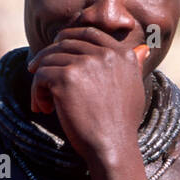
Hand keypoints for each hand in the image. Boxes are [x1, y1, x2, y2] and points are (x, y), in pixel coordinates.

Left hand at [27, 27, 149, 167]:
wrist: (113, 146)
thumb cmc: (122, 124)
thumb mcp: (135, 88)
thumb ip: (134, 65)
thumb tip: (143, 49)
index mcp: (123, 53)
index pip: (89, 33)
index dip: (68, 38)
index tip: (55, 51)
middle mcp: (105, 54)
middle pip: (65, 44)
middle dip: (47, 58)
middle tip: (37, 73)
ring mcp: (85, 64)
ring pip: (49, 60)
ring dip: (41, 81)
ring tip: (43, 102)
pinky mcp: (66, 78)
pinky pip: (40, 76)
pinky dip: (36, 93)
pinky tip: (43, 108)